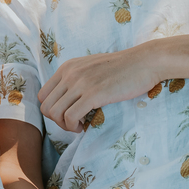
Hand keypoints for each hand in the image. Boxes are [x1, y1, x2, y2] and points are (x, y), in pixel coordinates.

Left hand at [39, 47, 160, 132]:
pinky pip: (70, 117)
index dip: (52, 110)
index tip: (67, 114)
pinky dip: (74, 126)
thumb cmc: (123, 68)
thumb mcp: (92, 67)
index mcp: (67, 67)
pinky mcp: (93, 94)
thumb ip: (77, 79)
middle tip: (74, 123)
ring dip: (64, 125)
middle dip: (57, 120)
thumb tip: (68, 100)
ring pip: (54, 113)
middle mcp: (70, 74)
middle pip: (46, 106)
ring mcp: (80, 83)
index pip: (43, 95)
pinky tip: (85, 126)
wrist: (145, 62)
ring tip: (79, 126)